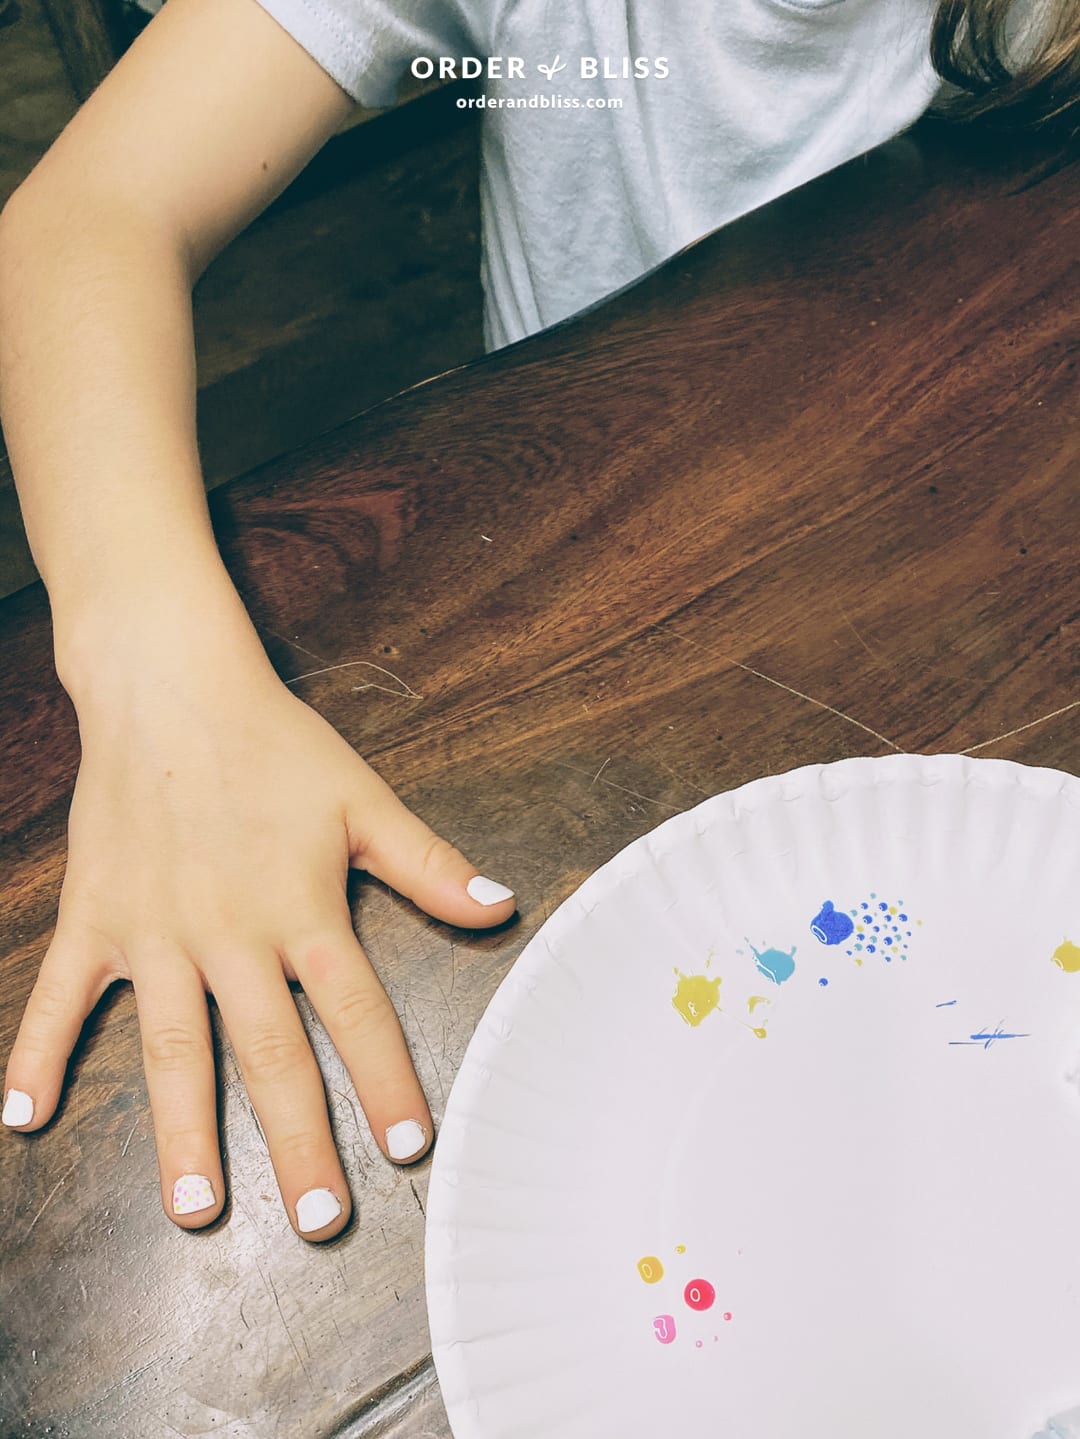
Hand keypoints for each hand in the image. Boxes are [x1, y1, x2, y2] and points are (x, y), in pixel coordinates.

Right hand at [1, 625, 514, 1238]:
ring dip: (184, 1131)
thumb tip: (503, 905)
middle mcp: (230, 935)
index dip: (387, 1082)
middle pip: (271, 1055)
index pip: (357, 1013)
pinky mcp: (96, 919)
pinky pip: (60, 998)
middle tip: (318, 1220)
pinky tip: (23, 1119)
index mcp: (302, 909)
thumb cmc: (275, 743)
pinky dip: (36, 1054)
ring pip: (173, 1050)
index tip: (407, 1147)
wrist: (172, 689)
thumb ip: (429, 864)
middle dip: (299, 1142)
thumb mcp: (364, 799)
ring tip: (196, 1208)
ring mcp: (156, 933)